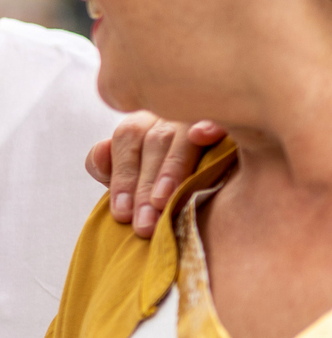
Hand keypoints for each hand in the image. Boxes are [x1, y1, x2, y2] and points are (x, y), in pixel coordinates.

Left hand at [86, 113, 224, 237]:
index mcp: (149, 122)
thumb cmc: (168, 181)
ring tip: (163, 201)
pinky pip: (224, 121)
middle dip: (145, 184)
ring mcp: (206, 115)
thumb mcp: (138, 175)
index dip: (122, 176)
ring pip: (183, 134)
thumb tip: (99, 156)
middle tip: (144, 223)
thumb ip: (112, 167)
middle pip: (154, 141)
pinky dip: (212, 126)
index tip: (122, 214)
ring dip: (171, 168)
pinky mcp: (238, 125)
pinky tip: (203, 135)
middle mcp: (174, 114)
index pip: (128, 138)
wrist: (237, 176)